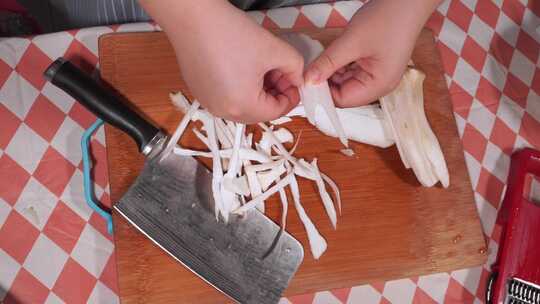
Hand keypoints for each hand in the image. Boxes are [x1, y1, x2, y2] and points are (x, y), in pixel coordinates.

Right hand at [141, 1, 303, 122]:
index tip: (294, 80)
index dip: (291, 95)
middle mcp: (223, 112)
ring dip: (258, 92)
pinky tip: (241, 66)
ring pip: (243, 106)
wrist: (193, 18)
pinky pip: (226, 98)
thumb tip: (297, 79)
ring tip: (261, 67)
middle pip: (259, 112)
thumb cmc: (231, 34)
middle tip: (279, 72)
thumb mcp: (275, 50)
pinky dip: (239, 88)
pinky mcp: (200, 92)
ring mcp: (208, 103)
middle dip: (274, 94)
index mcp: (243, 107)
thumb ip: (295, 68)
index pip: (277, 112)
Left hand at [305, 0, 440, 106]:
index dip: (323, 93)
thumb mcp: (351, 42)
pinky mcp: (375, 64)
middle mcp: (380, 85)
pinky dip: (340, 65)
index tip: (306, 81)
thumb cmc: (386, 19)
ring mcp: (378, 74)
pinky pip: (352, 71)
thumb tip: (308, 80)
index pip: (343, 101)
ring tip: (321, 59)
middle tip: (309, 69)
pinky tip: (333, 55)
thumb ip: (328, 63)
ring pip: (346, 82)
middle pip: (344, 93)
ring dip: (332, 73)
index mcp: (379, 86)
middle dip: (327, 83)